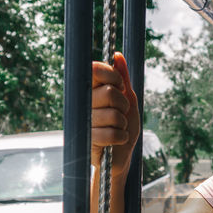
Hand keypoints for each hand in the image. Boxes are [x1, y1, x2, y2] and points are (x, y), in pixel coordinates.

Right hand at [91, 53, 140, 170]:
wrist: (120, 156)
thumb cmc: (123, 126)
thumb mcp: (129, 100)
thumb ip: (123, 79)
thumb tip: (117, 56)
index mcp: (91, 90)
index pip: (95, 70)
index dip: (112, 75)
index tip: (119, 85)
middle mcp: (83, 104)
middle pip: (109, 92)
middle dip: (123, 104)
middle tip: (121, 112)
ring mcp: (84, 122)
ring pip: (113, 115)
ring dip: (123, 123)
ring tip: (118, 127)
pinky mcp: (87, 140)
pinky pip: (111, 134)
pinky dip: (121, 137)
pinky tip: (117, 140)